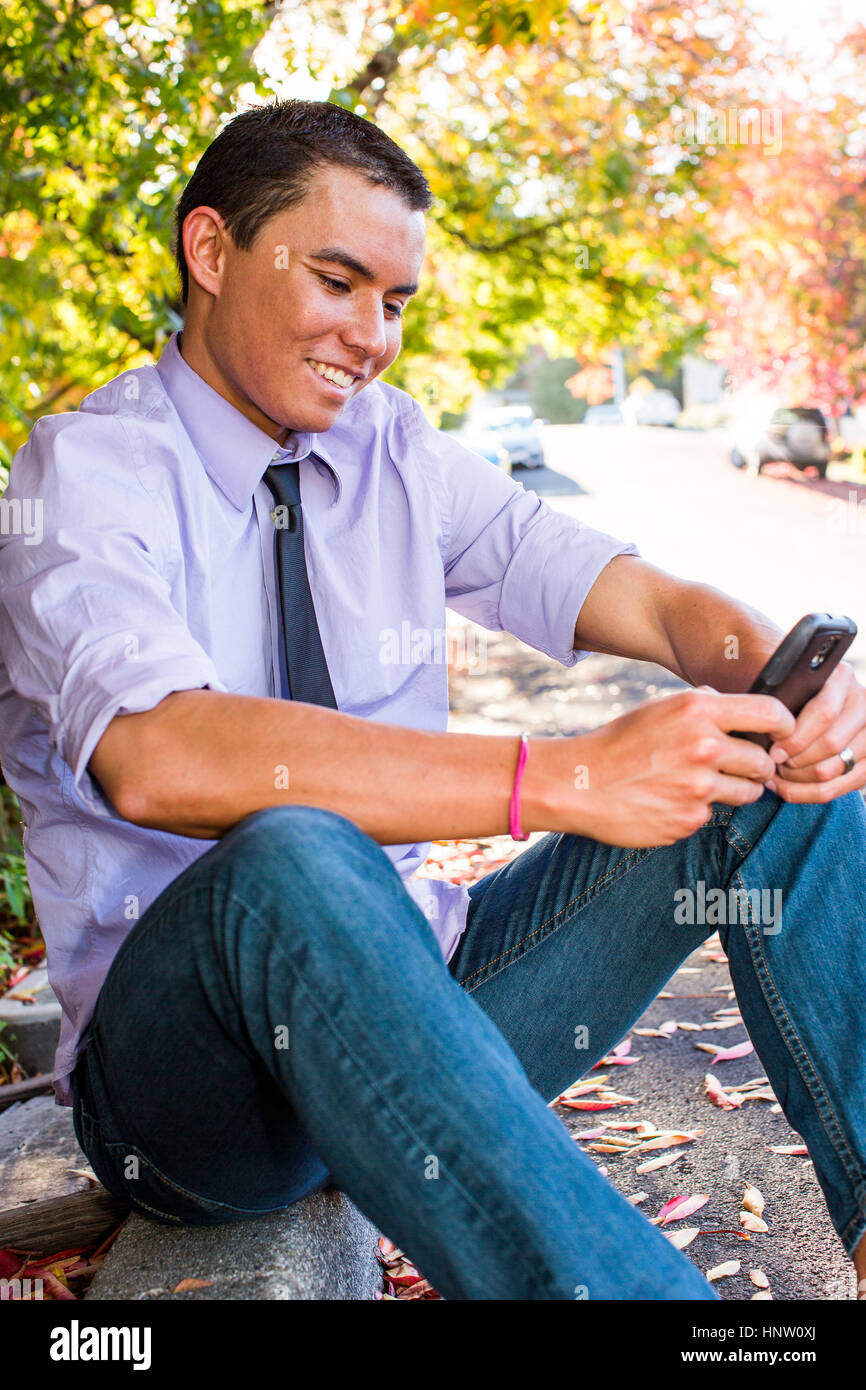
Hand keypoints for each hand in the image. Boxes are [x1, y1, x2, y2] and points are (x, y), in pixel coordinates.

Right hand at [560, 685, 793, 847]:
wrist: (578, 784)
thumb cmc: (619, 743)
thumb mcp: (661, 709)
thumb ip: (704, 707)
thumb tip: (744, 712)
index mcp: (697, 710)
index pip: (771, 714)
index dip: (783, 726)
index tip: (779, 735)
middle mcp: (703, 746)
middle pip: (762, 761)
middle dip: (754, 766)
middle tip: (732, 766)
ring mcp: (698, 787)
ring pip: (747, 793)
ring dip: (733, 790)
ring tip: (698, 783)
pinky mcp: (689, 819)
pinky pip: (713, 814)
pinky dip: (698, 809)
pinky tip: (669, 800)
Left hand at [765, 660, 865, 801]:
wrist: (814, 708)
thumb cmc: (788, 696)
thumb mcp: (786, 684)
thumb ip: (779, 693)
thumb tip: (764, 719)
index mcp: (842, 679)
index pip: (825, 712)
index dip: (795, 735)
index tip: (773, 746)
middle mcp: (863, 705)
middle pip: (831, 744)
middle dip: (795, 759)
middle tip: (772, 761)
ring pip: (831, 770)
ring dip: (796, 778)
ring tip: (774, 773)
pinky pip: (834, 790)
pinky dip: (803, 793)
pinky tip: (783, 785)